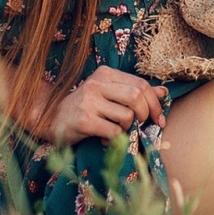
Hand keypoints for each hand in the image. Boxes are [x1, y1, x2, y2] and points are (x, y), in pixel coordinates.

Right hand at [34, 66, 167, 145]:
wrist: (49, 118)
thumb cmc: (84, 107)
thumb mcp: (109, 94)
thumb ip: (134, 91)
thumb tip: (164, 92)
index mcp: (105, 74)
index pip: (141, 84)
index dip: (155, 103)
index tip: (159, 119)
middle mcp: (97, 84)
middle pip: (137, 97)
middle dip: (146, 115)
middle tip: (141, 125)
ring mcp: (89, 102)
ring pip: (127, 116)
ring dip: (127, 128)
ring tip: (116, 131)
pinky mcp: (83, 120)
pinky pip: (114, 131)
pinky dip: (115, 140)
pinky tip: (104, 139)